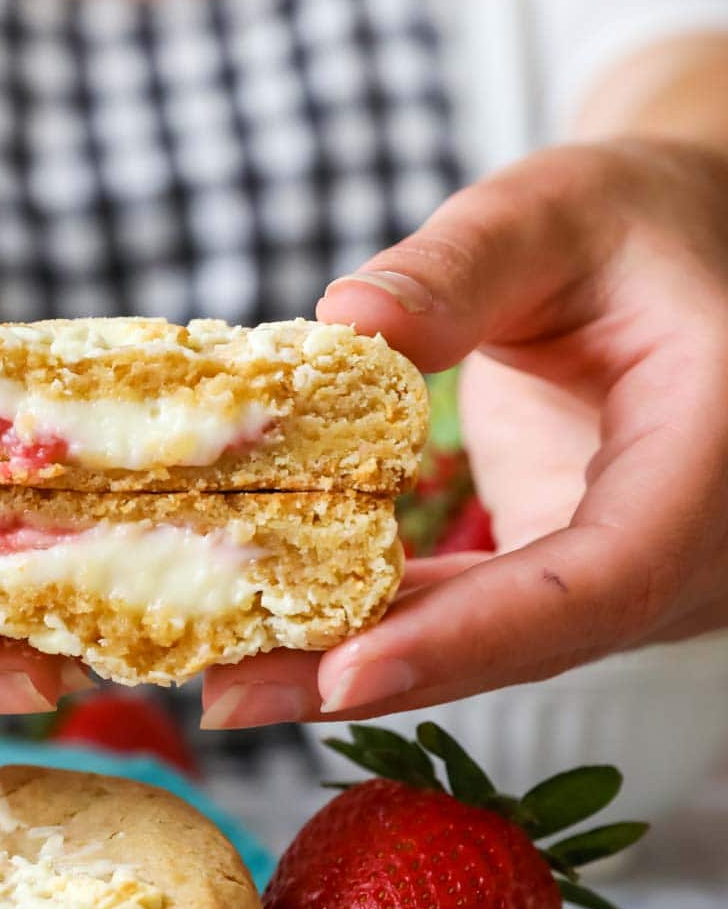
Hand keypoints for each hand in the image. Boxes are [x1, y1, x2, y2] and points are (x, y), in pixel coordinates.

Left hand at [203, 139, 727, 726]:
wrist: (670, 255)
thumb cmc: (623, 222)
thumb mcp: (547, 214)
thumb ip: (457, 268)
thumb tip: (342, 321)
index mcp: (713, 447)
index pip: (603, 575)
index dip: (474, 634)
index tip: (345, 670)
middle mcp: (697, 541)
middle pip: (539, 639)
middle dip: (382, 672)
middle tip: (232, 694)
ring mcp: (643, 575)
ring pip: (505, 647)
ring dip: (364, 668)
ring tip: (230, 682)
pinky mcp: (584, 583)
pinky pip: (487, 621)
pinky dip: (387, 631)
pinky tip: (280, 641)